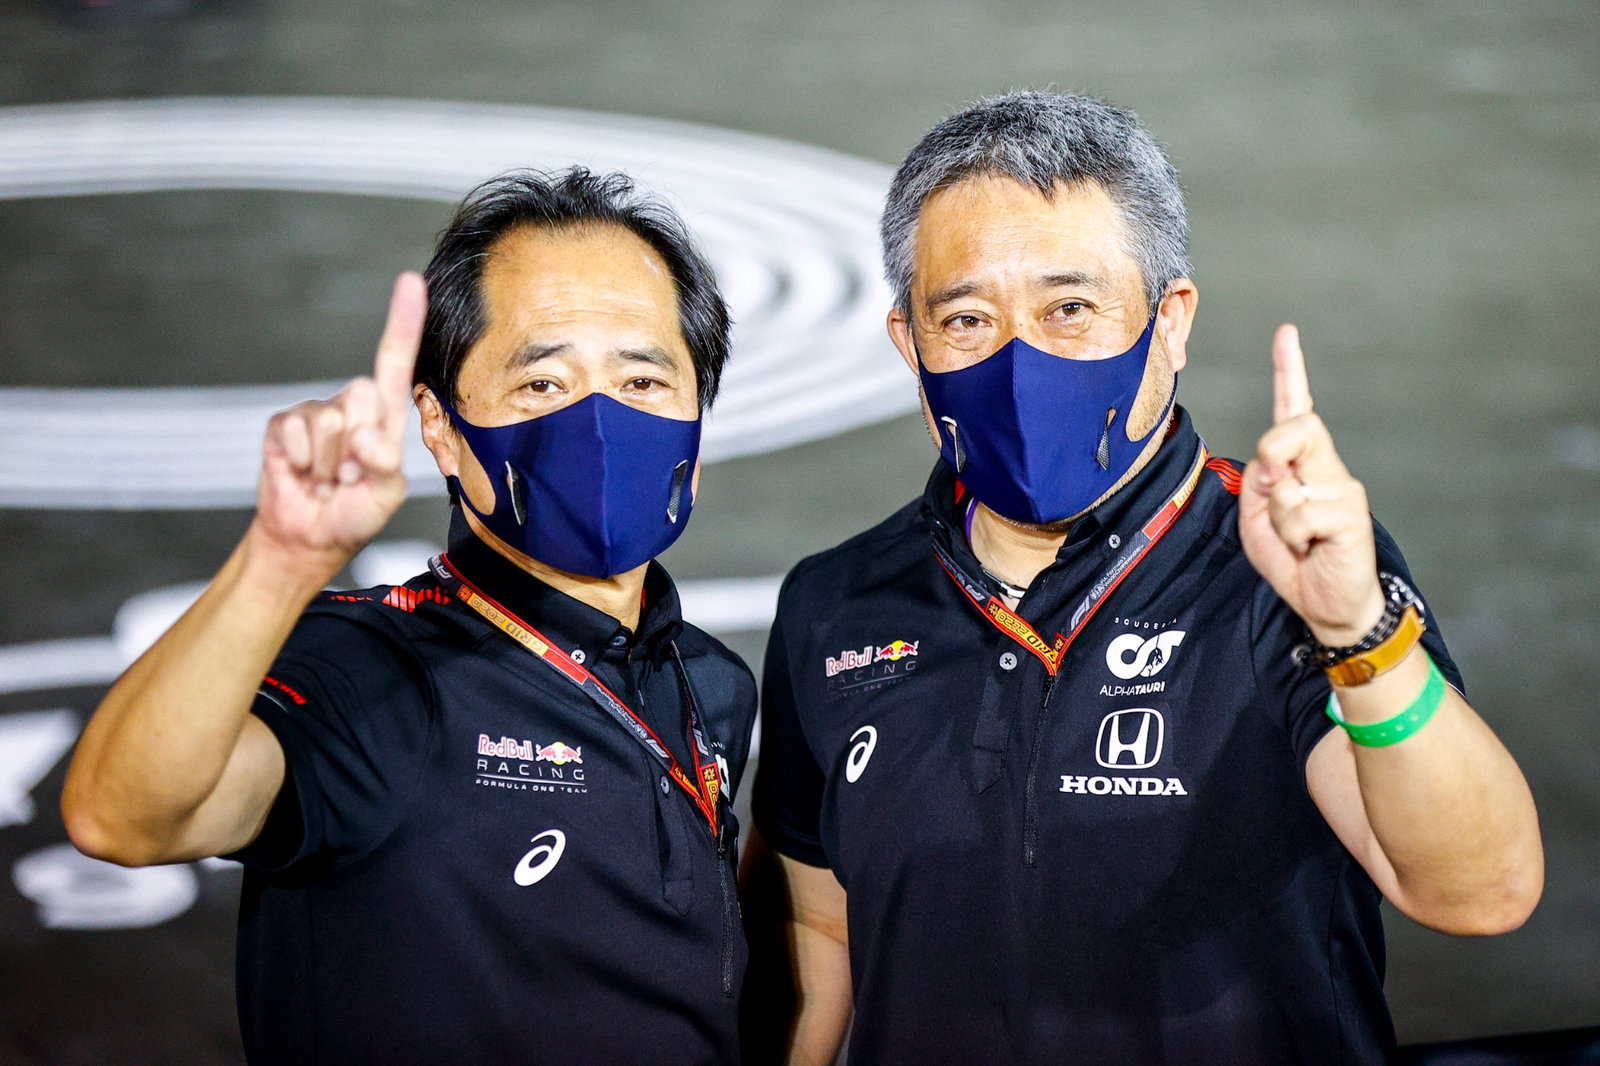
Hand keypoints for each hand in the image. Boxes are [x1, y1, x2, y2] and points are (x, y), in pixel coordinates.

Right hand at [253, 272, 425, 575]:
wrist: (310, 537)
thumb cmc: (354, 512)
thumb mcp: (386, 494)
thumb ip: (386, 465)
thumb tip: (363, 436)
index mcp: (383, 418)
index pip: (395, 364)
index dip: (402, 323)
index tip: (411, 282)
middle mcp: (351, 407)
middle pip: (361, 396)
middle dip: (357, 447)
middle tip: (350, 476)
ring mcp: (316, 414)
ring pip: (330, 421)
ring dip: (330, 463)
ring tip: (327, 479)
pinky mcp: (282, 424)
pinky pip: (295, 433)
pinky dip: (301, 464)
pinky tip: (303, 475)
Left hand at [1239, 325, 1384, 646]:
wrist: (1327, 604)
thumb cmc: (1294, 559)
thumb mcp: (1257, 519)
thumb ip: (1258, 485)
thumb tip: (1275, 465)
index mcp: (1301, 463)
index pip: (1295, 410)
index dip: (1290, 370)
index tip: (1287, 333)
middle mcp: (1326, 467)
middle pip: (1296, 428)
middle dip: (1274, 452)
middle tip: (1276, 491)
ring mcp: (1343, 488)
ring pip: (1291, 485)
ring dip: (1280, 521)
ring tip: (1298, 540)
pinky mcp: (1351, 514)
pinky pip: (1303, 515)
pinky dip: (1294, 538)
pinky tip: (1312, 548)